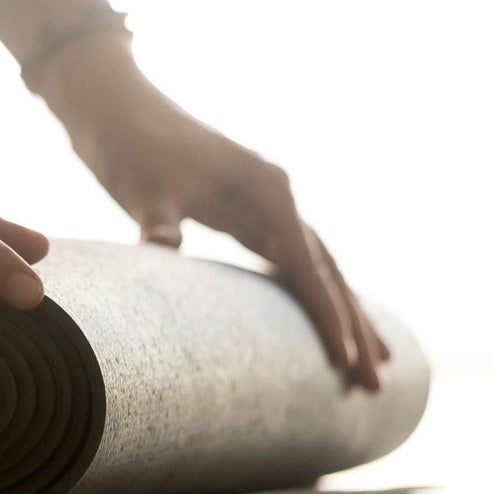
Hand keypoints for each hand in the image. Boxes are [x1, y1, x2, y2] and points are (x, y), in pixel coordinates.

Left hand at [35, 39, 390, 388]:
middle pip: (327, 270)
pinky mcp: (249, 213)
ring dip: (345, 313)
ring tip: (376, 363)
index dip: (326, 315)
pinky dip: (314, 294)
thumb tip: (160, 244)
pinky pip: (293, 262)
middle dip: (353, 327)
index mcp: (267, 191)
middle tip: (377, 383)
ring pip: (318, 268)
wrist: (116, 110)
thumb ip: (159, 221)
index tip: (345, 360)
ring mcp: (267, 203)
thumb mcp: (144, 188)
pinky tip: (328, 322)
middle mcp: (278, 196)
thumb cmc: (131, 148)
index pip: (306, 265)